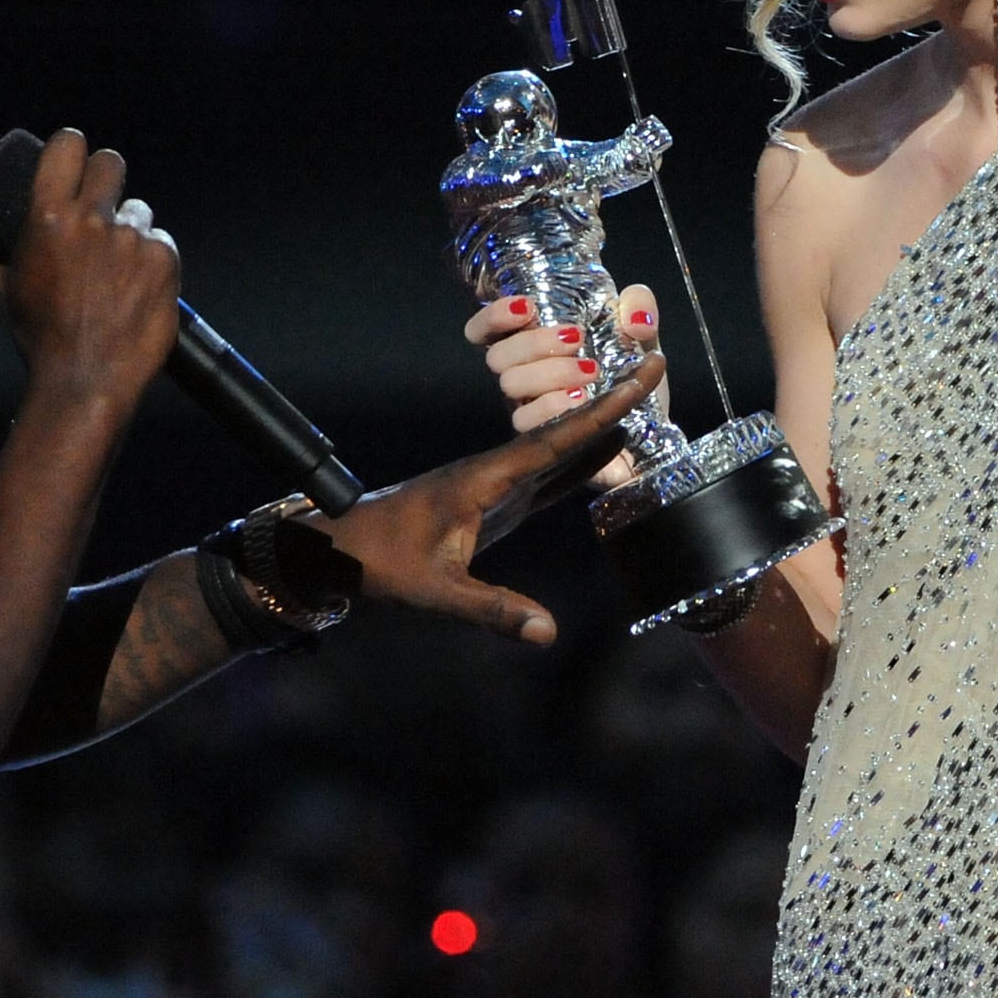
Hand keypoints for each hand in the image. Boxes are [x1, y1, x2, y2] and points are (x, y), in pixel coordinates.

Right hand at [0, 128, 180, 405]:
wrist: (86, 379)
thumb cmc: (43, 340)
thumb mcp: (10, 291)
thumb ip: (10, 255)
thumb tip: (6, 245)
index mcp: (48, 217)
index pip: (67, 145)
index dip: (72, 148)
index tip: (75, 158)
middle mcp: (93, 219)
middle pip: (111, 163)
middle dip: (106, 179)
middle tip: (103, 205)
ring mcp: (132, 238)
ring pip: (139, 210)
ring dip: (130, 229)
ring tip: (119, 267)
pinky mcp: (164, 259)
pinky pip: (161, 242)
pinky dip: (152, 260)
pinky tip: (139, 287)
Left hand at [319, 358, 659, 644]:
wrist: (343, 548)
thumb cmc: (382, 563)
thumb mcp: (436, 592)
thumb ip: (492, 610)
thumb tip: (547, 633)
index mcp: (484, 477)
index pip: (556, 438)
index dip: (602, 410)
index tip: (638, 377)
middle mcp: (494, 471)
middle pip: (564, 430)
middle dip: (611, 399)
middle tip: (654, 364)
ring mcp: (494, 483)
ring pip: (558, 447)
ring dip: (599, 425)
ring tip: (644, 398)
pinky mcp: (492, 500)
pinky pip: (546, 473)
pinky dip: (580, 460)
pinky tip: (604, 454)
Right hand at [464, 283, 666, 487]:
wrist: (652, 429)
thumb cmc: (632, 378)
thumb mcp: (641, 334)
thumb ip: (639, 308)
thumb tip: (635, 316)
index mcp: (534, 345)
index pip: (486, 331)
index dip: (493, 317)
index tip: (527, 307)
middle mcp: (524, 375)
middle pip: (497, 356)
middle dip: (533, 342)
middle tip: (576, 338)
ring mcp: (528, 407)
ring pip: (510, 384)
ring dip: (550, 371)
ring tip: (592, 371)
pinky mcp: (539, 439)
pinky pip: (526, 420)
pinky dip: (553, 404)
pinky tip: (584, 400)